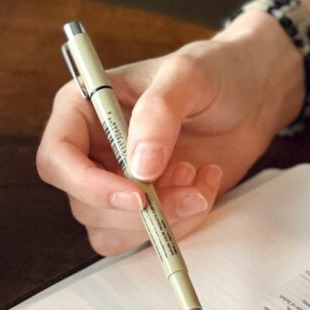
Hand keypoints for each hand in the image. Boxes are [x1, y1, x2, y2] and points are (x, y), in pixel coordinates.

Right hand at [37, 18, 301, 255]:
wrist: (252, 97)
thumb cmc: (215, 71)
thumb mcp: (189, 75)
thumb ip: (159, 114)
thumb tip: (139, 168)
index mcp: (84, 108)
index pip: (57, 159)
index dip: (87, 185)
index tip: (136, 195)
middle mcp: (92, 150)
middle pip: (85, 205)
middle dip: (139, 210)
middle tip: (186, 180)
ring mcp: (118, 182)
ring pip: (113, 232)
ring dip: (161, 221)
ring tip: (198, 179)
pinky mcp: (147, 206)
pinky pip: (148, 237)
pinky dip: (181, 224)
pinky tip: (204, 187)